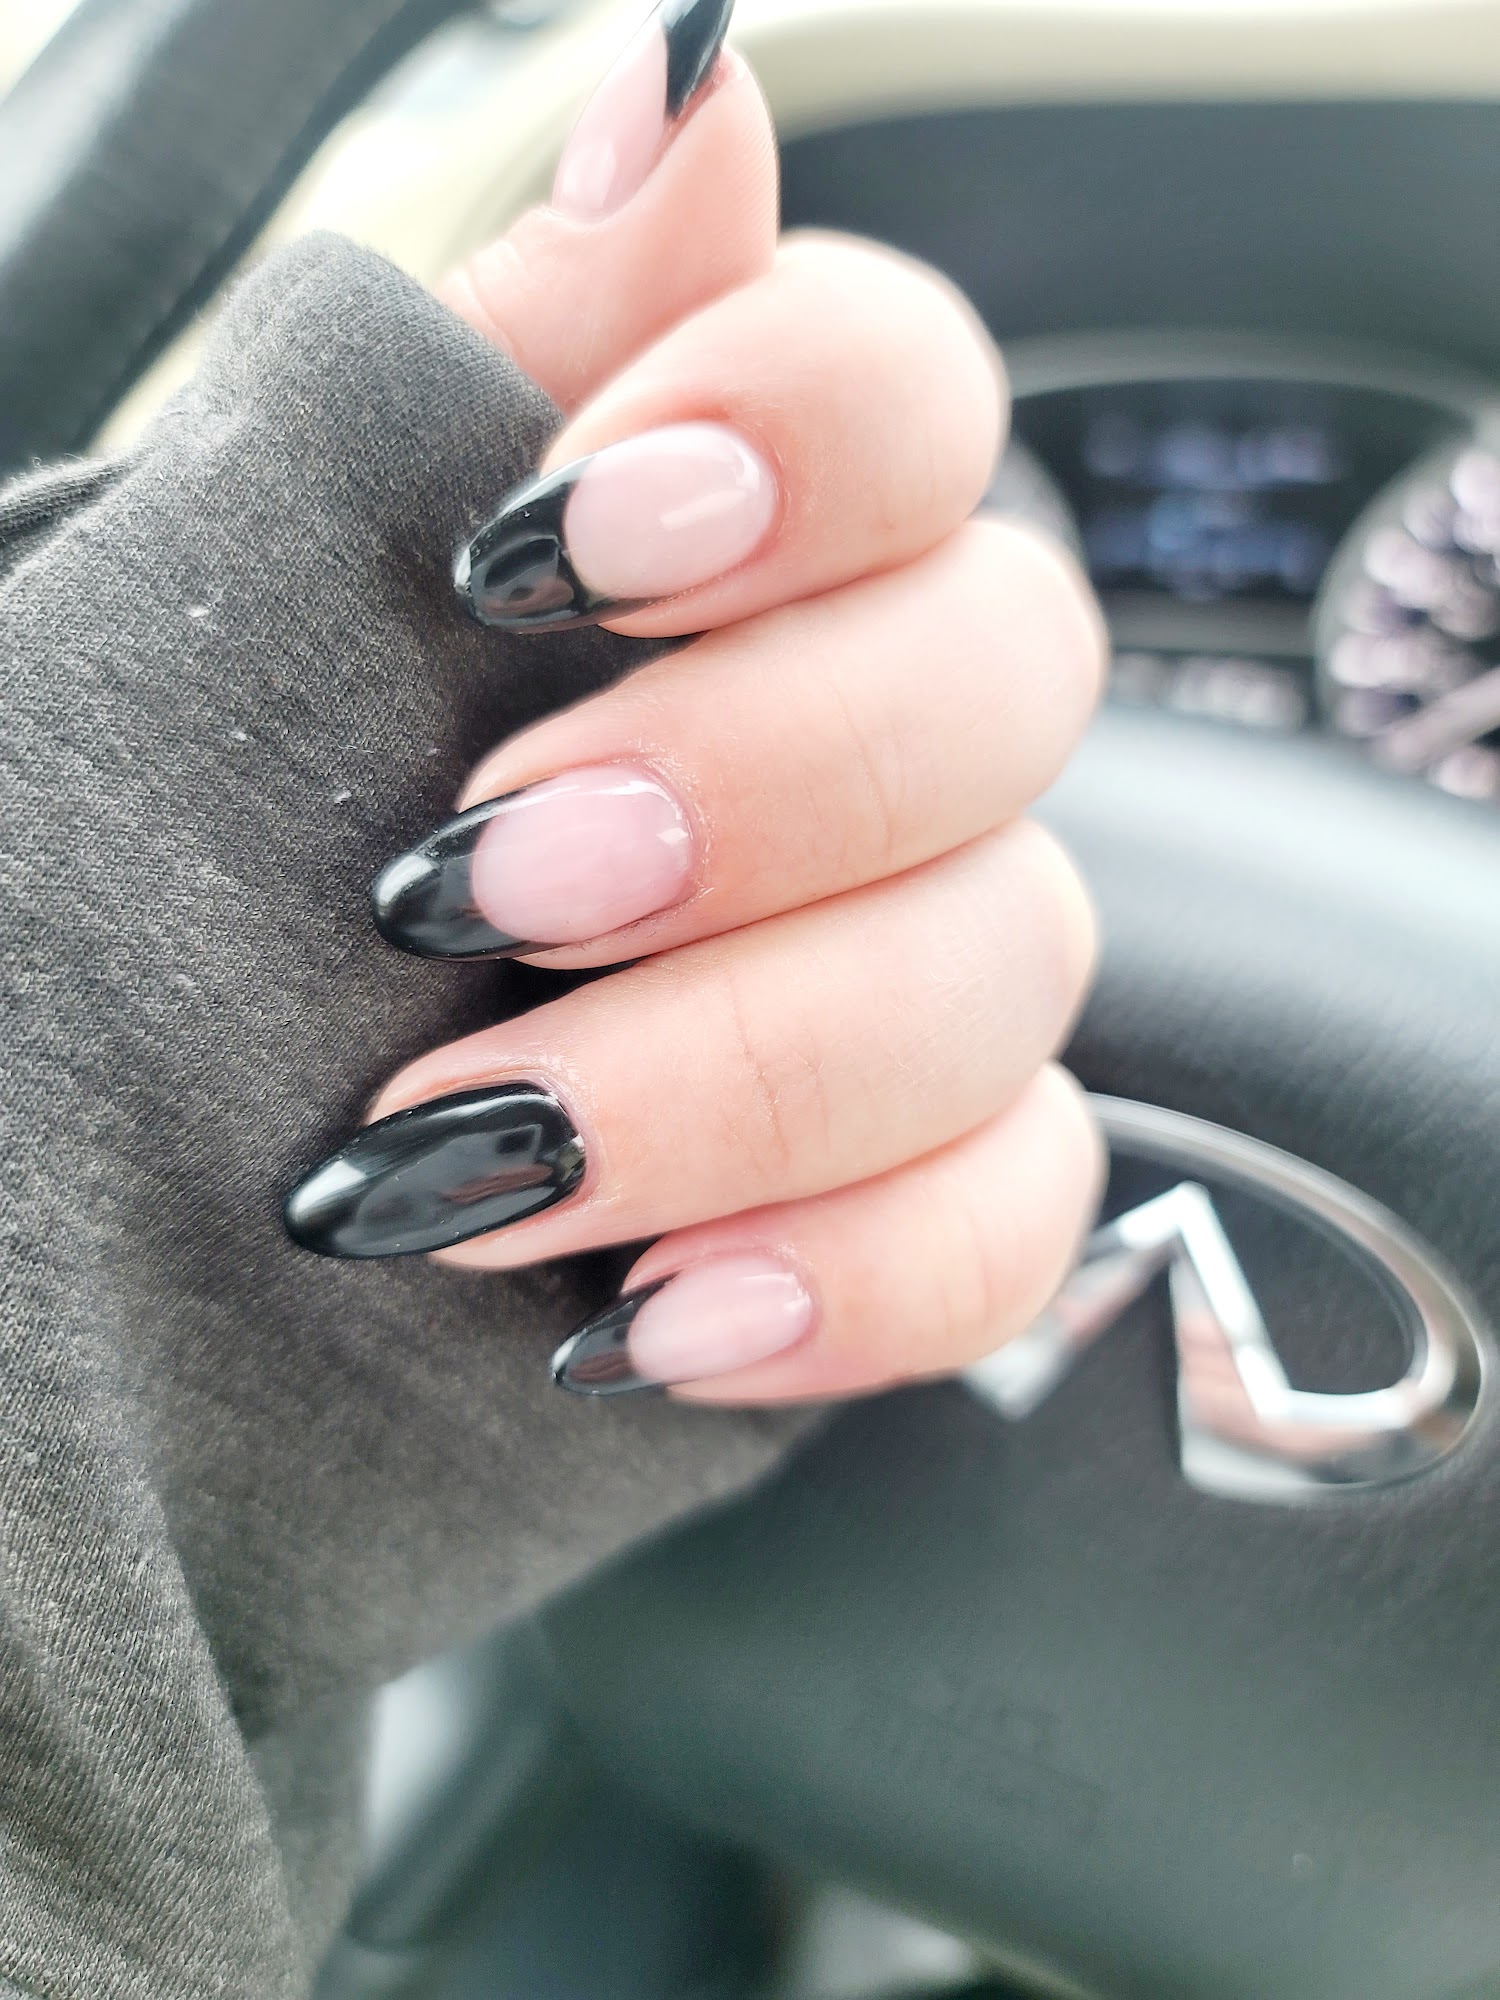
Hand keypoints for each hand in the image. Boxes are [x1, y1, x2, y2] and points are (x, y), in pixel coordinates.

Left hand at [284, 0, 1105, 1404]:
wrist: (154, 1156)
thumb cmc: (191, 842)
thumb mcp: (278, 580)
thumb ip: (490, 358)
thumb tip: (669, 84)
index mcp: (726, 550)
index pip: (910, 393)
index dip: (795, 437)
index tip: (557, 542)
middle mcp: (865, 734)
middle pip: (1009, 682)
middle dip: (763, 784)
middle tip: (485, 885)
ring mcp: (910, 970)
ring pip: (1011, 974)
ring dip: (751, 1067)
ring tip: (469, 1161)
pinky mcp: (904, 1191)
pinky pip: (1009, 1224)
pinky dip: (851, 1275)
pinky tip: (654, 1310)